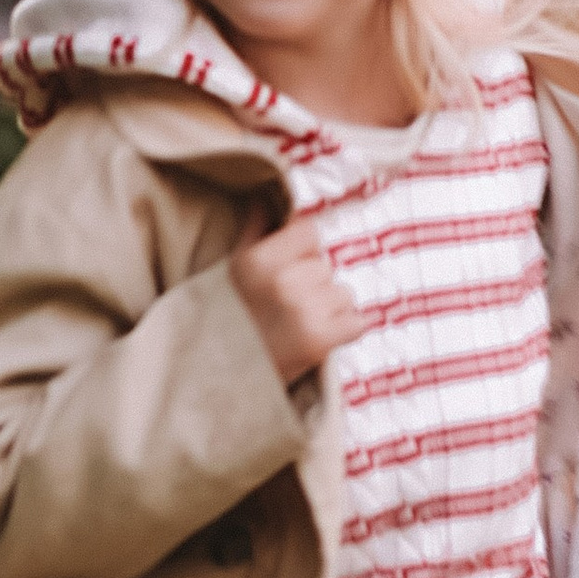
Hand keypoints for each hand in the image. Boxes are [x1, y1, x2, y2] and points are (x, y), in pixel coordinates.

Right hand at [228, 205, 357, 383]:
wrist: (222, 382)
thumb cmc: (228, 321)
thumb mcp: (232, 272)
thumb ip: (254, 231)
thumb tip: (265, 196)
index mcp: (258, 261)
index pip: (310, 233)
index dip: (303, 251)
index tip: (289, 269)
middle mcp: (283, 282)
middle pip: (325, 266)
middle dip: (313, 283)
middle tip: (287, 307)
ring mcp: (304, 311)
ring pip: (343, 293)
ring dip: (329, 309)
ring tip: (299, 325)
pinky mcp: (322, 341)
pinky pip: (356, 321)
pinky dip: (343, 331)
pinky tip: (317, 339)